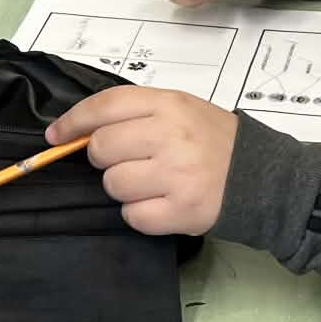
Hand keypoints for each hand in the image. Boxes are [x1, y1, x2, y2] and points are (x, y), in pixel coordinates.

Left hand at [49, 86, 237, 235]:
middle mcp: (171, 136)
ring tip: (153, 184)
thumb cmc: (215, 142)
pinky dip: (141, 214)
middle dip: (106, 159)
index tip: (56, 136)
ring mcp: (177, 175)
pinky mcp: (181, 211)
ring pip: (114, 185)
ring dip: (125, 188)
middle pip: (102, 149)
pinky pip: (133, 216)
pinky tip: (162, 204)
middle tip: (132, 161)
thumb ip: (136, 114)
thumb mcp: (181, 110)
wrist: (264, 177)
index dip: (73, 122)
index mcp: (169, 105)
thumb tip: (77, 133)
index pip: (104, 107)